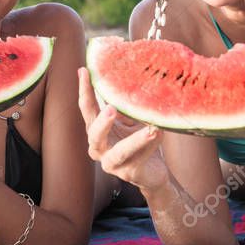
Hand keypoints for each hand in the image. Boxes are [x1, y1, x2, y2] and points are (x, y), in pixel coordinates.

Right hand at [78, 68, 169, 191]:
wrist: (153, 172)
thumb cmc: (139, 141)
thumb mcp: (131, 119)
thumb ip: (126, 106)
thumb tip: (130, 79)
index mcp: (96, 131)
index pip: (87, 108)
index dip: (84, 90)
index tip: (84, 70)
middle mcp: (98, 148)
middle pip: (95, 134)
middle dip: (102, 122)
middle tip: (111, 109)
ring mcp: (112, 163)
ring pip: (120, 152)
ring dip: (135, 140)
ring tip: (151, 130)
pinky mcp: (129, 174)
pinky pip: (140, 158)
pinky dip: (151, 145)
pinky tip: (160, 133)